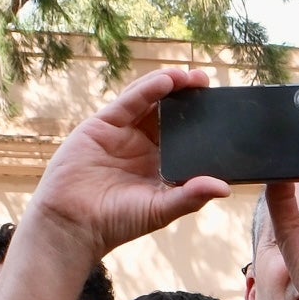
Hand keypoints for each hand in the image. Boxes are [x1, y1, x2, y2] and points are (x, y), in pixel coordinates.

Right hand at [21, 67, 231, 258]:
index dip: (199, 121)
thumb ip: (190, 196)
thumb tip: (224, 188)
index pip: (184, 136)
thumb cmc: (117, 222)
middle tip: (207, 82)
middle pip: (167, 113)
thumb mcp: (161, 209)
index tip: (220, 109)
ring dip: (169, 85)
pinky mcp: (103, 125)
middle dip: (187, 96)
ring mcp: (122, 133)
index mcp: (159, 164)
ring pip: (149, 101)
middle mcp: (142, 145)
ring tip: (190, 76)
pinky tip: (166, 81)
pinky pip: (128, 102)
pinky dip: (147, 90)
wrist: (74, 222)